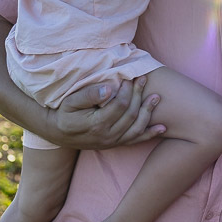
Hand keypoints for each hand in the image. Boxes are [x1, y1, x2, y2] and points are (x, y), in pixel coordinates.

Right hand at [49, 77, 165, 149]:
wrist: (58, 133)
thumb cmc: (65, 113)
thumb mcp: (71, 101)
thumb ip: (89, 94)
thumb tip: (110, 89)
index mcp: (97, 124)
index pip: (120, 105)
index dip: (127, 90)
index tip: (128, 77)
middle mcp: (107, 136)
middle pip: (130, 115)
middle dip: (139, 96)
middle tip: (143, 79)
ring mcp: (112, 142)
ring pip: (136, 128)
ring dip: (148, 112)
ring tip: (156, 97)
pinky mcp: (115, 144)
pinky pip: (135, 140)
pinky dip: (150, 134)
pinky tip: (162, 128)